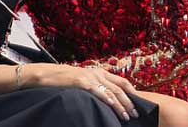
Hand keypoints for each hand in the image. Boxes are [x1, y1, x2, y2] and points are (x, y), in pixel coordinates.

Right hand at [23, 63, 138, 121]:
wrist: (48, 74)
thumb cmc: (65, 80)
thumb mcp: (84, 80)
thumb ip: (95, 85)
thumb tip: (107, 98)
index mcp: (99, 72)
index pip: (121, 81)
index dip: (131, 91)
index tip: (138, 102)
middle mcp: (97, 73)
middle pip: (120, 87)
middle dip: (129, 101)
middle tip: (136, 113)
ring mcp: (90, 77)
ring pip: (112, 91)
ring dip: (121, 104)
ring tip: (127, 115)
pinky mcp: (83, 82)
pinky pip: (98, 91)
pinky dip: (107, 99)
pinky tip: (113, 106)